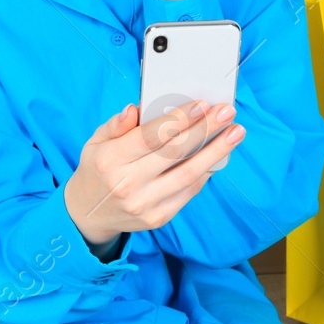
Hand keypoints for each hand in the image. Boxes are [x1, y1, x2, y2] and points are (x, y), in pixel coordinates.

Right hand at [64, 99, 246, 246]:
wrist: (87, 214)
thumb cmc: (97, 169)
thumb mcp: (96, 142)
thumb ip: (116, 125)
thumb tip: (136, 109)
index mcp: (110, 160)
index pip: (150, 137)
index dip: (179, 120)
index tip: (202, 104)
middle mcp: (128, 185)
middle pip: (175, 153)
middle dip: (206, 129)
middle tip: (228, 111)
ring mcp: (145, 204)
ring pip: (188, 174)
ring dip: (216, 151)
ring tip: (236, 132)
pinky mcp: (158, 218)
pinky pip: (189, 191)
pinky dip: (206, 171)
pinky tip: (220, 154)